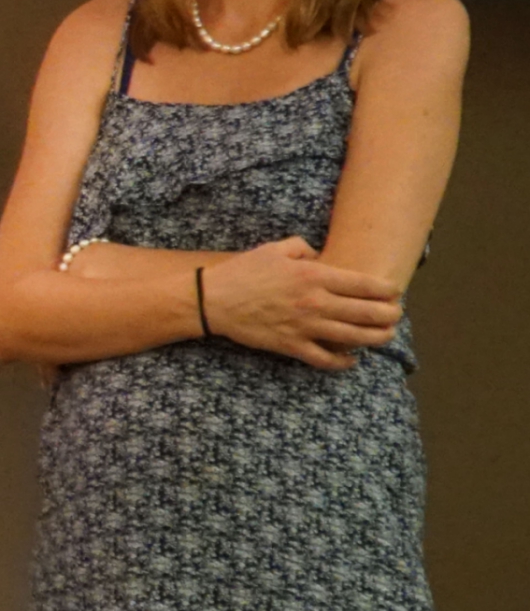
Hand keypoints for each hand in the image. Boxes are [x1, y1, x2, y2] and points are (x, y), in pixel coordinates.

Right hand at [202, 237, 401, 370]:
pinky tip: (352, 359)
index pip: (364, 285)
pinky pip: (326, 359)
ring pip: (354, 338)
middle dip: (389, 315)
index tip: (395, 292)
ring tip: (386, 336)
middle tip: (396, 315)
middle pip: (366, 313)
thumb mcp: (274, 249)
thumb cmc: (244, 271)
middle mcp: (315, 302)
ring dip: (376, 338)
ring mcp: (305, 327)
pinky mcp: (292, 346)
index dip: (386, 290)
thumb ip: (303, 248)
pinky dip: (344, 362)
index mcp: (313, 276)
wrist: (214, 300)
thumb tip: (319, 256)